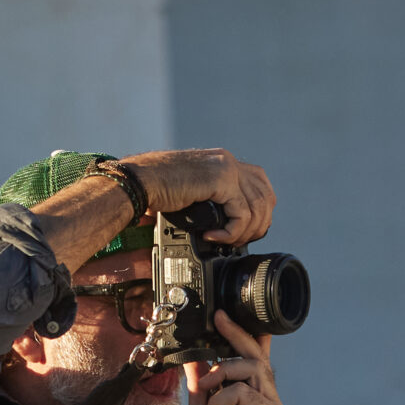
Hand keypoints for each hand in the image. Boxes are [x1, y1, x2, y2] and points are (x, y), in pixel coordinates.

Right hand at [120, 148, 276, 243]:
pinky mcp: (220, 180)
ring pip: (257, 207)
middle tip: (239, 243)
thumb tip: (230, 223)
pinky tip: (212, 236)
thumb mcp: (194, 193)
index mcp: (224, 162)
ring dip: (244, 232)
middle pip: (266, 197)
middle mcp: (228, 161)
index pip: (261, 186)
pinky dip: (231, 232)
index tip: (246, 233)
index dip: (260, 213)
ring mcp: (226, 168)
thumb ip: (214, 200)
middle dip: (259, 225)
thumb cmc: (156, 190)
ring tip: (225, 242)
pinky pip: (241, 214)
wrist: (139, 182)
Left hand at [183, 312, 283, 404]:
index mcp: (253, 394)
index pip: (255, 358)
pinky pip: (244, 393)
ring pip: (252, 369)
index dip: (245, 334)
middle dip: (236, 336)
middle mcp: (267, 398)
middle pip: (257, 356)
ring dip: (223, 373)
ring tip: (206, 390)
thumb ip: (201, 383)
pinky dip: (222, 399)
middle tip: (218, 322)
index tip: (224, 316)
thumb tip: (193, 358)